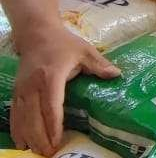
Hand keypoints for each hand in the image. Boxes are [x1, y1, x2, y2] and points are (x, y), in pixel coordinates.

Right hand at [11, 25, 120, 154]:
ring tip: (38, 152)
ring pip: (21, 119)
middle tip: (50, 153)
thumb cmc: (64, 44)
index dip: (53, 125)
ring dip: (28, 137)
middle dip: (41, 138)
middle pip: (34, 117)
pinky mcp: (16, 92)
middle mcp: (33, 86)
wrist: (37, 34)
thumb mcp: (85, 51)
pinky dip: (17, 130)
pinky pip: (14, 114)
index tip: (58, 140)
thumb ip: (99, 65)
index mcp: (51, 77)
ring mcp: (22, 90)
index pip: (51, 106)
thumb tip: (116, 75)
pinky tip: (22, 142)